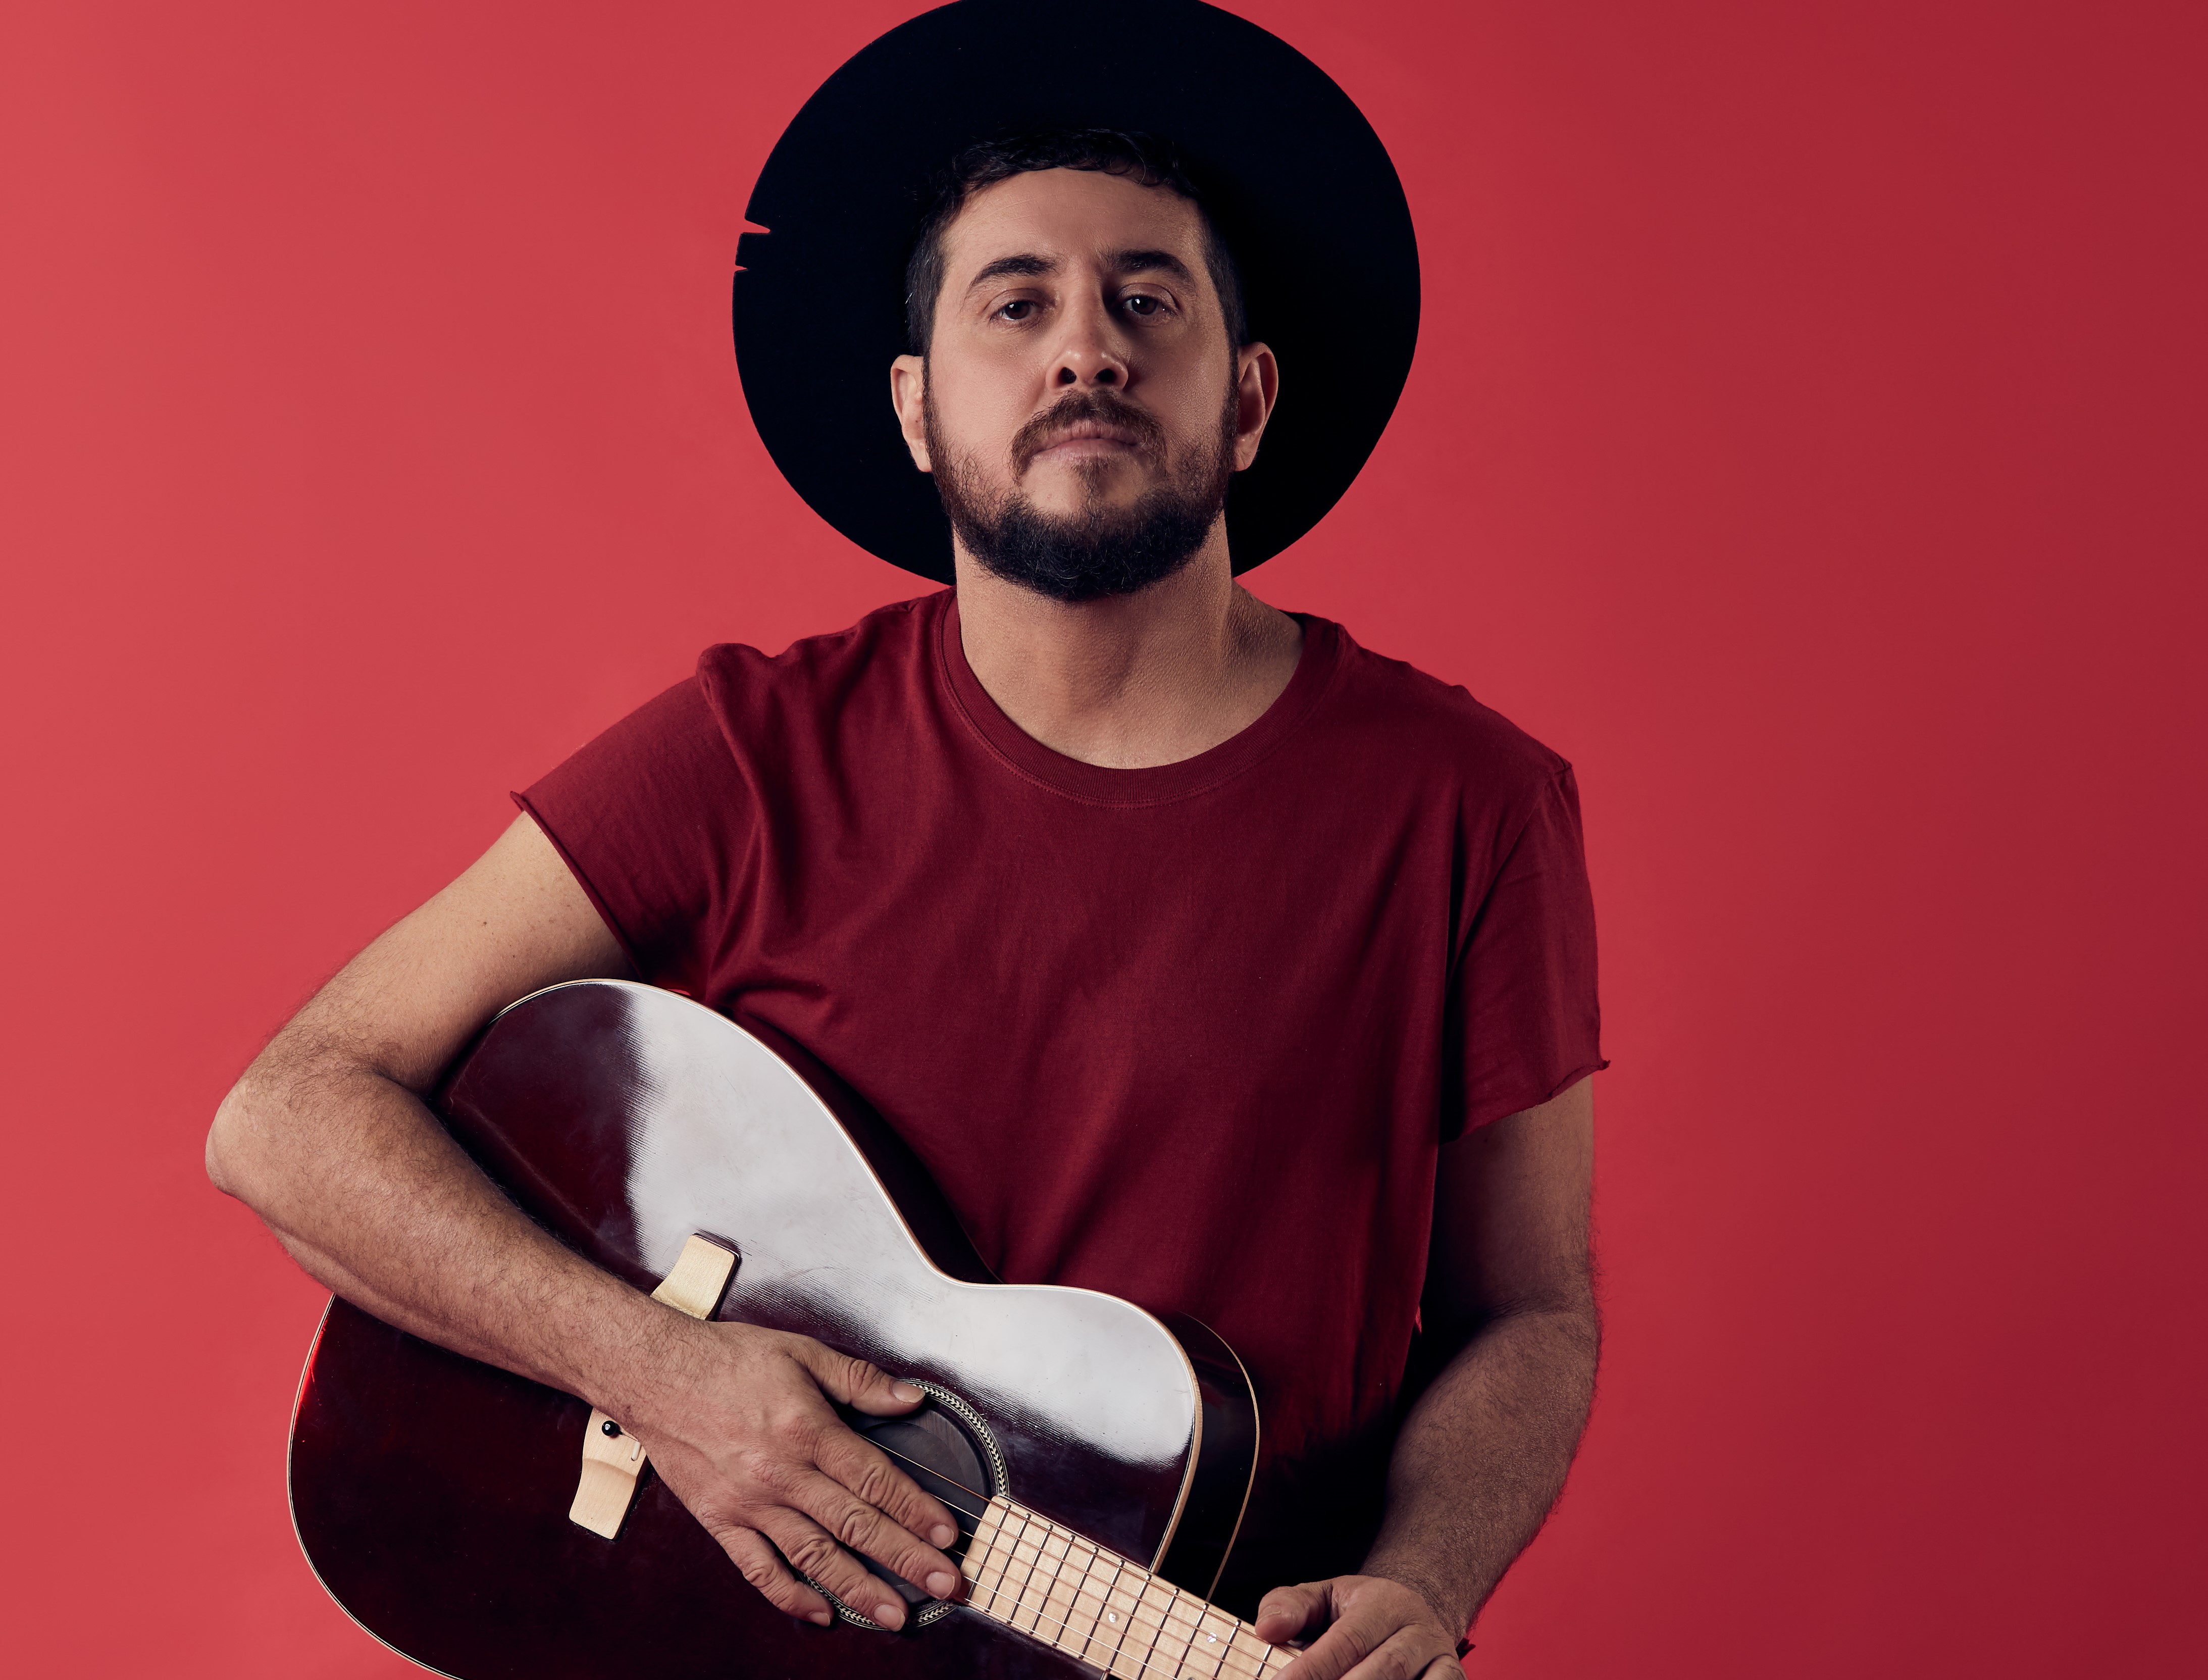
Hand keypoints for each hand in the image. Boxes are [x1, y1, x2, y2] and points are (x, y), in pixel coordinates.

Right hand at [617, 1319, 964, 1630]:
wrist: (653, 1373)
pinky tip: (820, 1614)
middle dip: (905, 1559)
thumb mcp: (802, 1352)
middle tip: (945, 1585)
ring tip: (894, 1616)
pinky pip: (759, 1569)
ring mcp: (750, 1503)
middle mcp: (782, 1474)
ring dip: (858, 1589)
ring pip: (813, 1557)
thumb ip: (859, 1379)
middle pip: (855, 1525)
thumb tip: (910, 1400)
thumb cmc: (726, 1359)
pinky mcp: (720, 1521)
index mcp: (807, 1430)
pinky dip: (790, 1597)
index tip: (948, 1536)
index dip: (916, 1510)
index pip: (876, 1479)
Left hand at [1256, 1575, 1463, 1679]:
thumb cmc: (1355, 1613)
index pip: (1348, 1640)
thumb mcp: (1321, 1597)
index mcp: (1383, 1602)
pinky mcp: (1454, 1679)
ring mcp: (1442, 1659)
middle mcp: (1419, 1630)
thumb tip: (1267, 1628)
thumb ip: (1290, 1607)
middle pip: (1384, 1671)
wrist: (1413, 1614)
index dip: (1314, 1669)